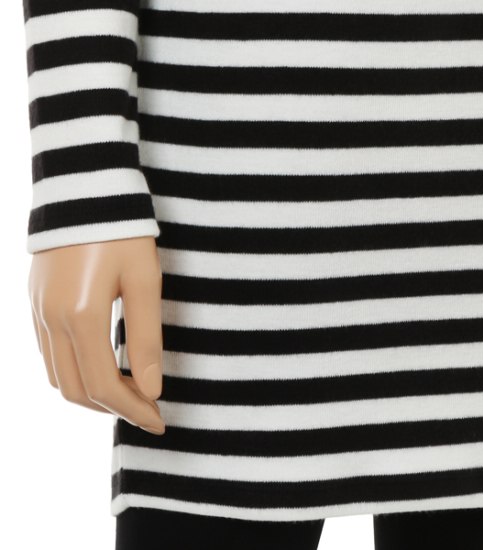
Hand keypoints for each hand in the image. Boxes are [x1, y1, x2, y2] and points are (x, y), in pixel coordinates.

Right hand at [27, 237, 164, 434]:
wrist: (86, 190)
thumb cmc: (123, 233)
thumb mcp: (144, 282)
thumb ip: (146, 338)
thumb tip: (152, 388)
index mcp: (81, 315)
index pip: (105, 385)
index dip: (134, 410)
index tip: (160, 420)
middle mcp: (51, 320)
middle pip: (76, 390)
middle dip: (114, 408)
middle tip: (149, 410)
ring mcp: (37, 312)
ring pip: (58, 377)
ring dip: (93, 394)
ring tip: (129, 393)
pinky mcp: (35, 303)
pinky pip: (49, 355)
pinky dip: (75, 373)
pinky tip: (101, 367)